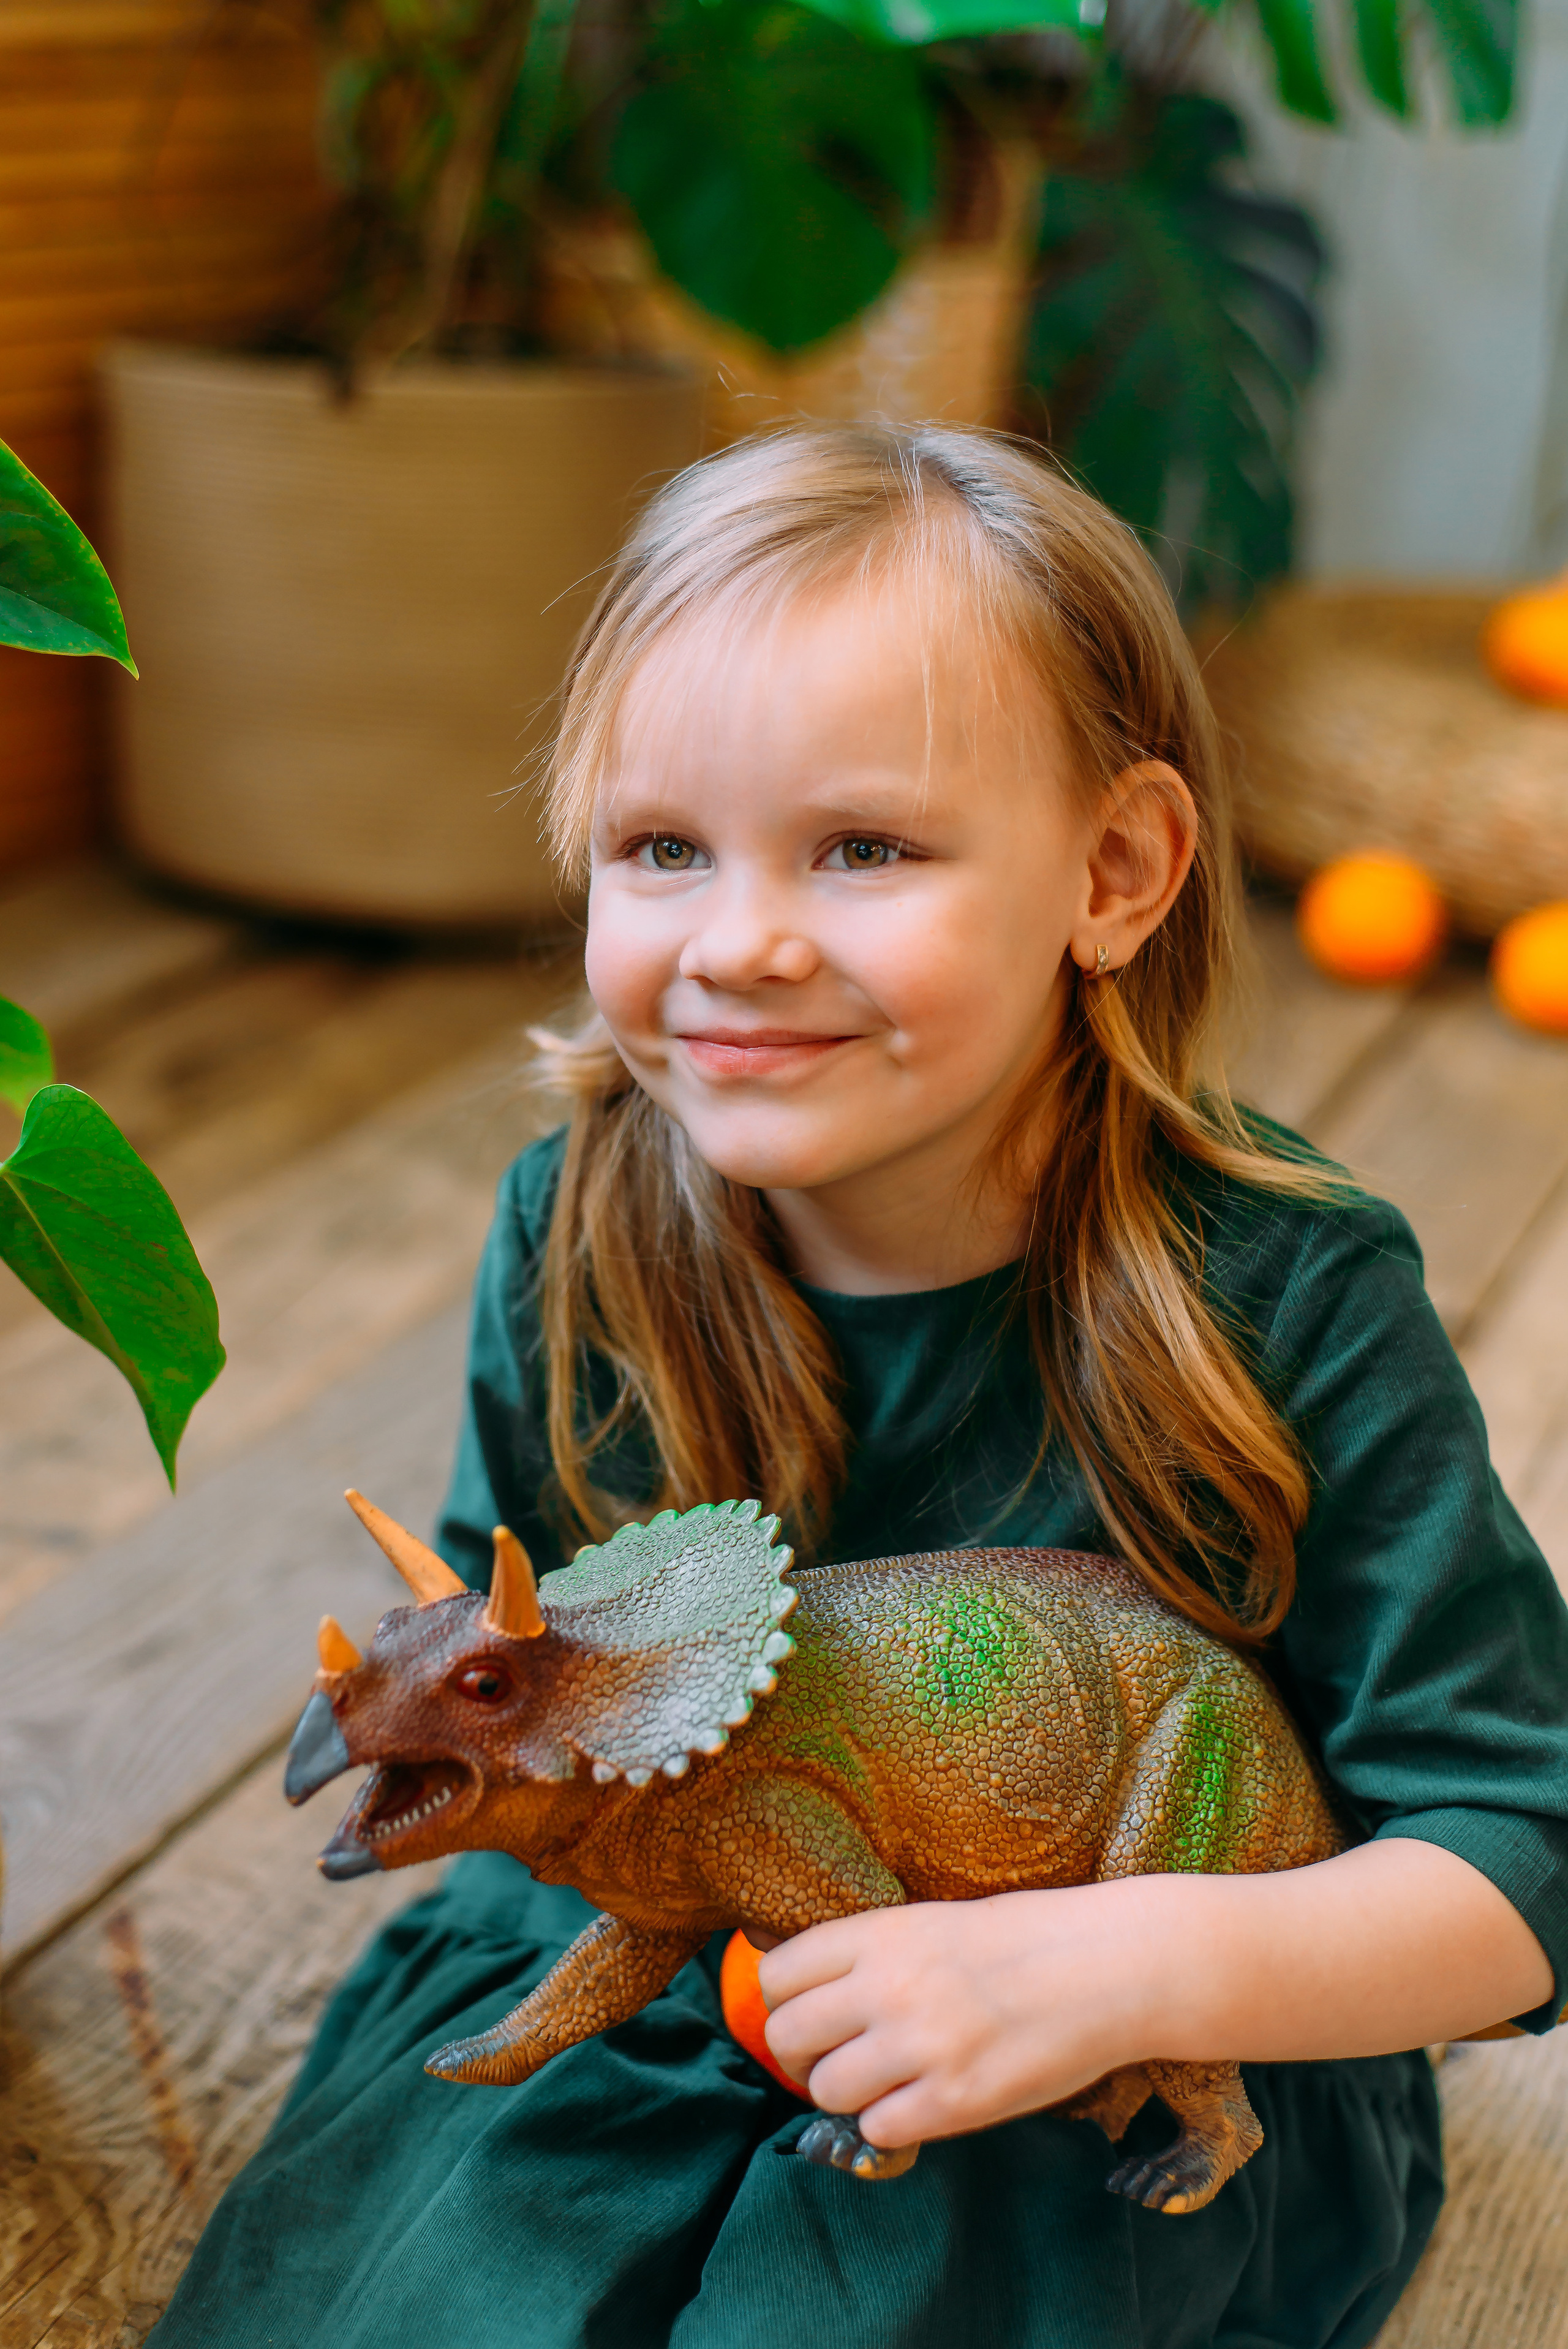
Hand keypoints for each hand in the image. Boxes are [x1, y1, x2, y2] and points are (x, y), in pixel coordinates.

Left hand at [757, 1883, 1159, 2151]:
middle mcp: (890, 1987)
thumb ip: (870, 1953)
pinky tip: (919, 2103)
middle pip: (787, 2036)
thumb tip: (807, 1989)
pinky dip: (889, 2124)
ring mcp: (922, 2046)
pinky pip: (879, 2130)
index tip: (805, 2013)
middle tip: (833, 2058)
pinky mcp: (956, 2101)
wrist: (1106, 1966)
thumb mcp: (932, 1921)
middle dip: (799, 2055)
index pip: (778, 1974)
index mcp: (881, 1934)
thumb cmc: (1023, 1938)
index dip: (782, 2002)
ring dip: (844, 2094)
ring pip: (826, 2090)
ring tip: (880, 2083)